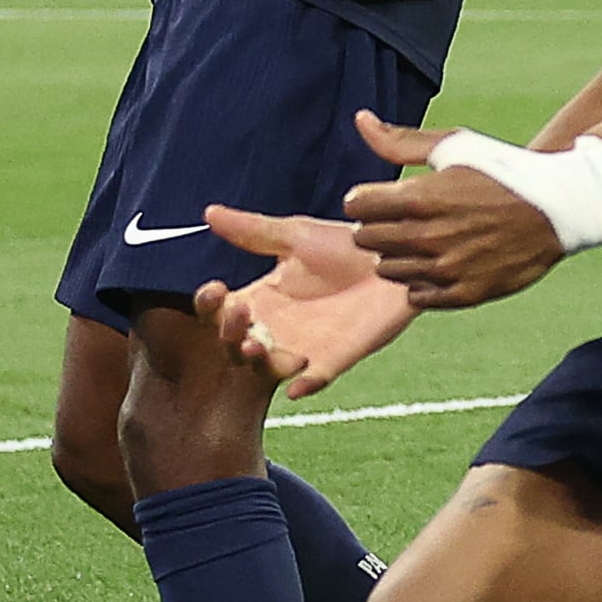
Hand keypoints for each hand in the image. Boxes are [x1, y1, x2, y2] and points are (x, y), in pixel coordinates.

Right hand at [196, 208, 418, 398]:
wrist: (393, 257)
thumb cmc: (343, 244)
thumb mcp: (294, 235)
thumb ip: (252, 230)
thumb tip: (208, 212)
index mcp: (262, 296)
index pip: (222, 309)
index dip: (210, 305)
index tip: (214, 289)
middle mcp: (276, 326)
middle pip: (236, 342)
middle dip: (229, 333)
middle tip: (238, 312)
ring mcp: (303, 346)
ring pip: (267, 365)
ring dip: (256, 361)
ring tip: (255, 347)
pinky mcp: (335, 359)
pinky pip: (314, 380)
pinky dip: (304, 386)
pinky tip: (296, 388)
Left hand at [340, 111, 565, 308]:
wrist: (559, 207)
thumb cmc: (503, 170)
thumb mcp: (454, 145)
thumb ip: (400, 141)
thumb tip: (360, 120)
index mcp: (421, 196)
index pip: (357, 206)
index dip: (365, 199)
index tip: (380, 198)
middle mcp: (429, 236)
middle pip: (366, 240)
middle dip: (375, 227)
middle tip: (398, 219)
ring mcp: (447, 268)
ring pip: (388, 269)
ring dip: (396, 254)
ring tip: (420, 240)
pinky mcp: (465, 294)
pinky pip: (416, 295)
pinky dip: (420, 280)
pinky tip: (437, 262)